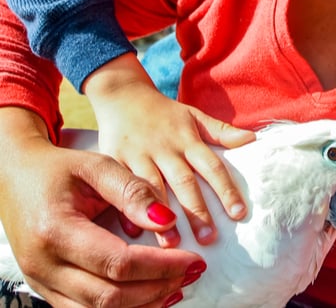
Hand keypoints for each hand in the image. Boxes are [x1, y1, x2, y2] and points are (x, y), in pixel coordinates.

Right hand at [0, 107, 204, 306]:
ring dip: (143, 304)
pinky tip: (149, 296)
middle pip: (109, 296)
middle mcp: (43, 264)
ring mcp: (40, 281)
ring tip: (177, 287)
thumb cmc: (59, 169)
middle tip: (192, 273)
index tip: (194, 259)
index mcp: (55, 230)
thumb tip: (166, 219)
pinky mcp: (45, 289)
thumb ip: (132, 190)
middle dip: (158, 288)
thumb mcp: (97, 166)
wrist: (15, 176)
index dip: (160, 266)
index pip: (117, 263)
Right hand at [84, 54, 254, 244]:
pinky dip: (125, 210)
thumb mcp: (194, 116)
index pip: (212, 166)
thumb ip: (222, 131)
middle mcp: (165, 149)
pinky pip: (119, 187)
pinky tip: (134, 232)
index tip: (239, 214)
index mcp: (187, 139)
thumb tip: (253, 139)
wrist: (121, 95)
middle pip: (184, 182)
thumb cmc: (165, 113)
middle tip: (209, 239)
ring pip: (152, 189)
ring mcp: (137, 155)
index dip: (226, 190)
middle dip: (197, 211)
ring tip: (172, 244)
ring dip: (161, 217)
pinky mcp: (112, 161)